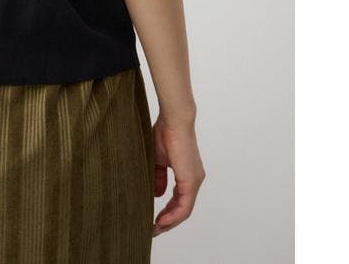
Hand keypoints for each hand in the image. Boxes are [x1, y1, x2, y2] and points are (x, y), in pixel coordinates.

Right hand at [151, 116, 205, 236]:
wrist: (173, 119)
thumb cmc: (165, 133)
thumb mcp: (157, 159)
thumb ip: (158, 177)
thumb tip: (158, 194)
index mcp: (187, 174)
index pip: (178, 199)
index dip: (166, 211)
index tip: (153, 220)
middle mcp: (194, 179)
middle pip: (182, 208)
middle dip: (167, 221)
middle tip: (153, 229)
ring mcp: (194, 181)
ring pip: (184, 210)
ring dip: (170, 221)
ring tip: (155, 228)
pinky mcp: (191, 181)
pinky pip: (184, 206)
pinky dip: (173, 216)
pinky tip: (162, 221)